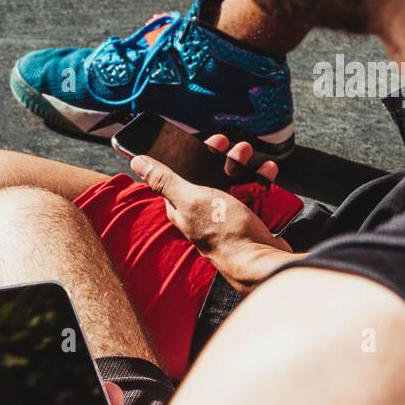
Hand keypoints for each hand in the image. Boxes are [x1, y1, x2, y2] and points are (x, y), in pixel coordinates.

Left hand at [131, 136, 297, 292]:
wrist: (261, 263)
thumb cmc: (224, 234)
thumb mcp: (191, 200)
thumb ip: (165, 180)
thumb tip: (137, 162)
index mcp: (183, 207)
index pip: (180, 175)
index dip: (192, 155)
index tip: (209, 142)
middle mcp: (203, 211)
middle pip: (209, 176)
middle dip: (222, 158)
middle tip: (236, 148)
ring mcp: (226, 216)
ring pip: (233, 183)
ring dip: (242, 166)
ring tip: (249, 155)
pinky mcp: (248, 220)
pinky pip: (253, 195)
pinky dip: (260, 181)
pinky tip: (267, 172)